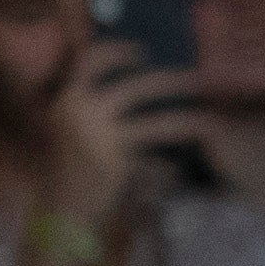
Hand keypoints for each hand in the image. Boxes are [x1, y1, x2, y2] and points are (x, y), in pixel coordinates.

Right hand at [35, 42, 186, 223]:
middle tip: (198, 79)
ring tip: (211, 121)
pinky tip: (182, 167)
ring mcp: (100, 137)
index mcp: (65, 100)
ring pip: (156, 123)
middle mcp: (80, 112)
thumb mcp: (70, 132)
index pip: (89, 60)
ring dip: (188, 120)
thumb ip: (94, 111)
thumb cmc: (63, 173)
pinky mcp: (117, 164)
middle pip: (138, 88)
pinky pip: (154, 162)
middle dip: (173, 82)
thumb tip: (130, 84)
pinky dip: (169, 165)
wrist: (53, 214)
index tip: (141, 51)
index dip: (117, 51)